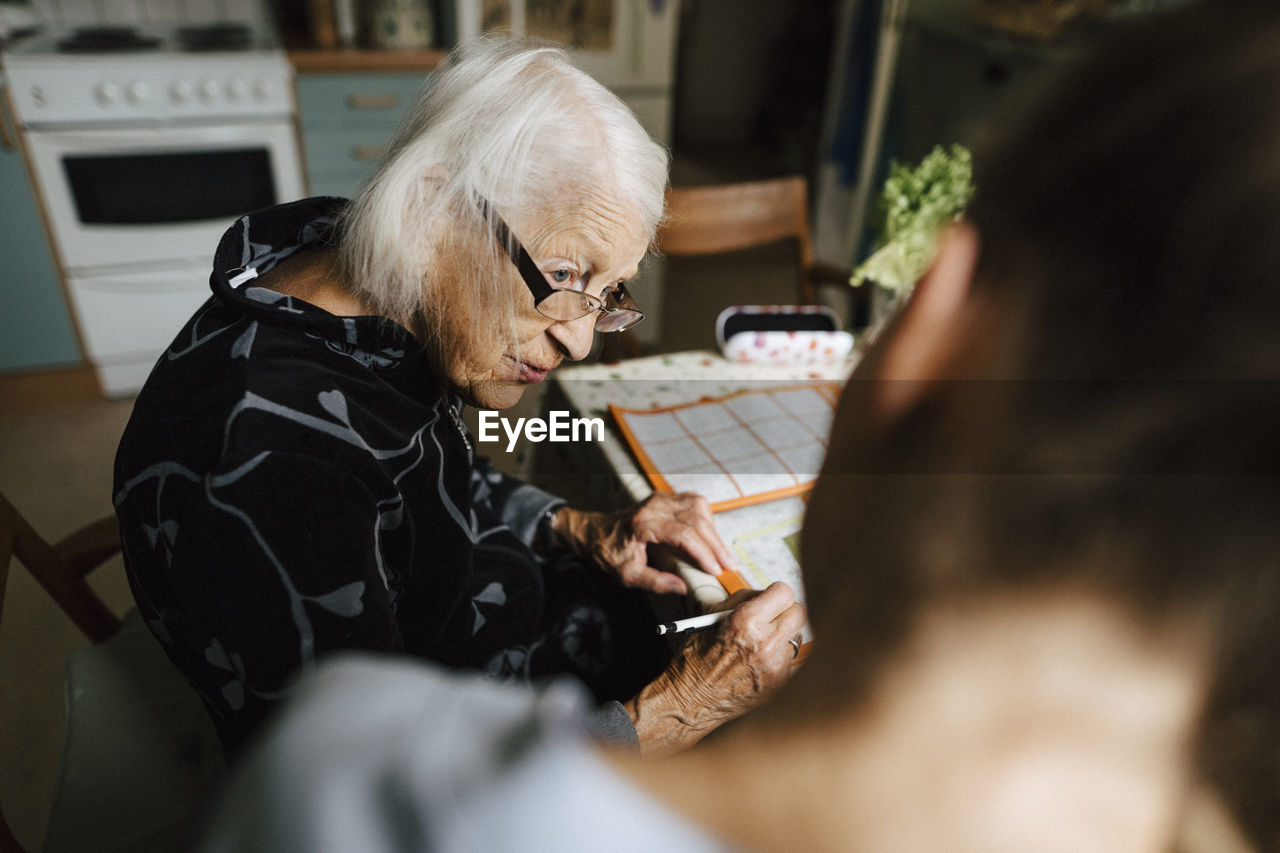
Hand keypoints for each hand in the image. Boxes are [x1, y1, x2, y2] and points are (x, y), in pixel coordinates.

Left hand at [551, 493, 736, 595]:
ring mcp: (661, 498)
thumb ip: (655, 582)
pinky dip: (707, 520)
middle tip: (729, 566)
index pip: (682, 534)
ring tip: (721, 555)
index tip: (715, 570)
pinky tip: (710, 537)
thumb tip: (683, 588)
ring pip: (699, 508)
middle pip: (695, 520)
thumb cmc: (610, 552)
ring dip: (713, 532)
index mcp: (643, 523)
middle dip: (715, 544)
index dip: (703, 552)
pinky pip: (695, 503)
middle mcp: (654, 506)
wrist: (596, 532)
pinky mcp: (667, 497)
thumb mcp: (627, 575)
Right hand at [624, 582, 805, 754]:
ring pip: (795, 637)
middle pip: (798, 613)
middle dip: (785, 611)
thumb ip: (742, 600)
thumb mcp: (711, 617)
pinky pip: (789, 660)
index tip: (772, 597)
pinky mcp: (780, 684)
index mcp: (746, 622)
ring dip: (782, 636)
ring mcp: (776, 666)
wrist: (691, 701)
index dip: (776, 593)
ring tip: (759, 643)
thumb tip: (764, 594)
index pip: (785, 593)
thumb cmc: (695, 659)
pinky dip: (777, 658)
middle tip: (772, 616)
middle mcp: (766, 644)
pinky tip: (758, 663)